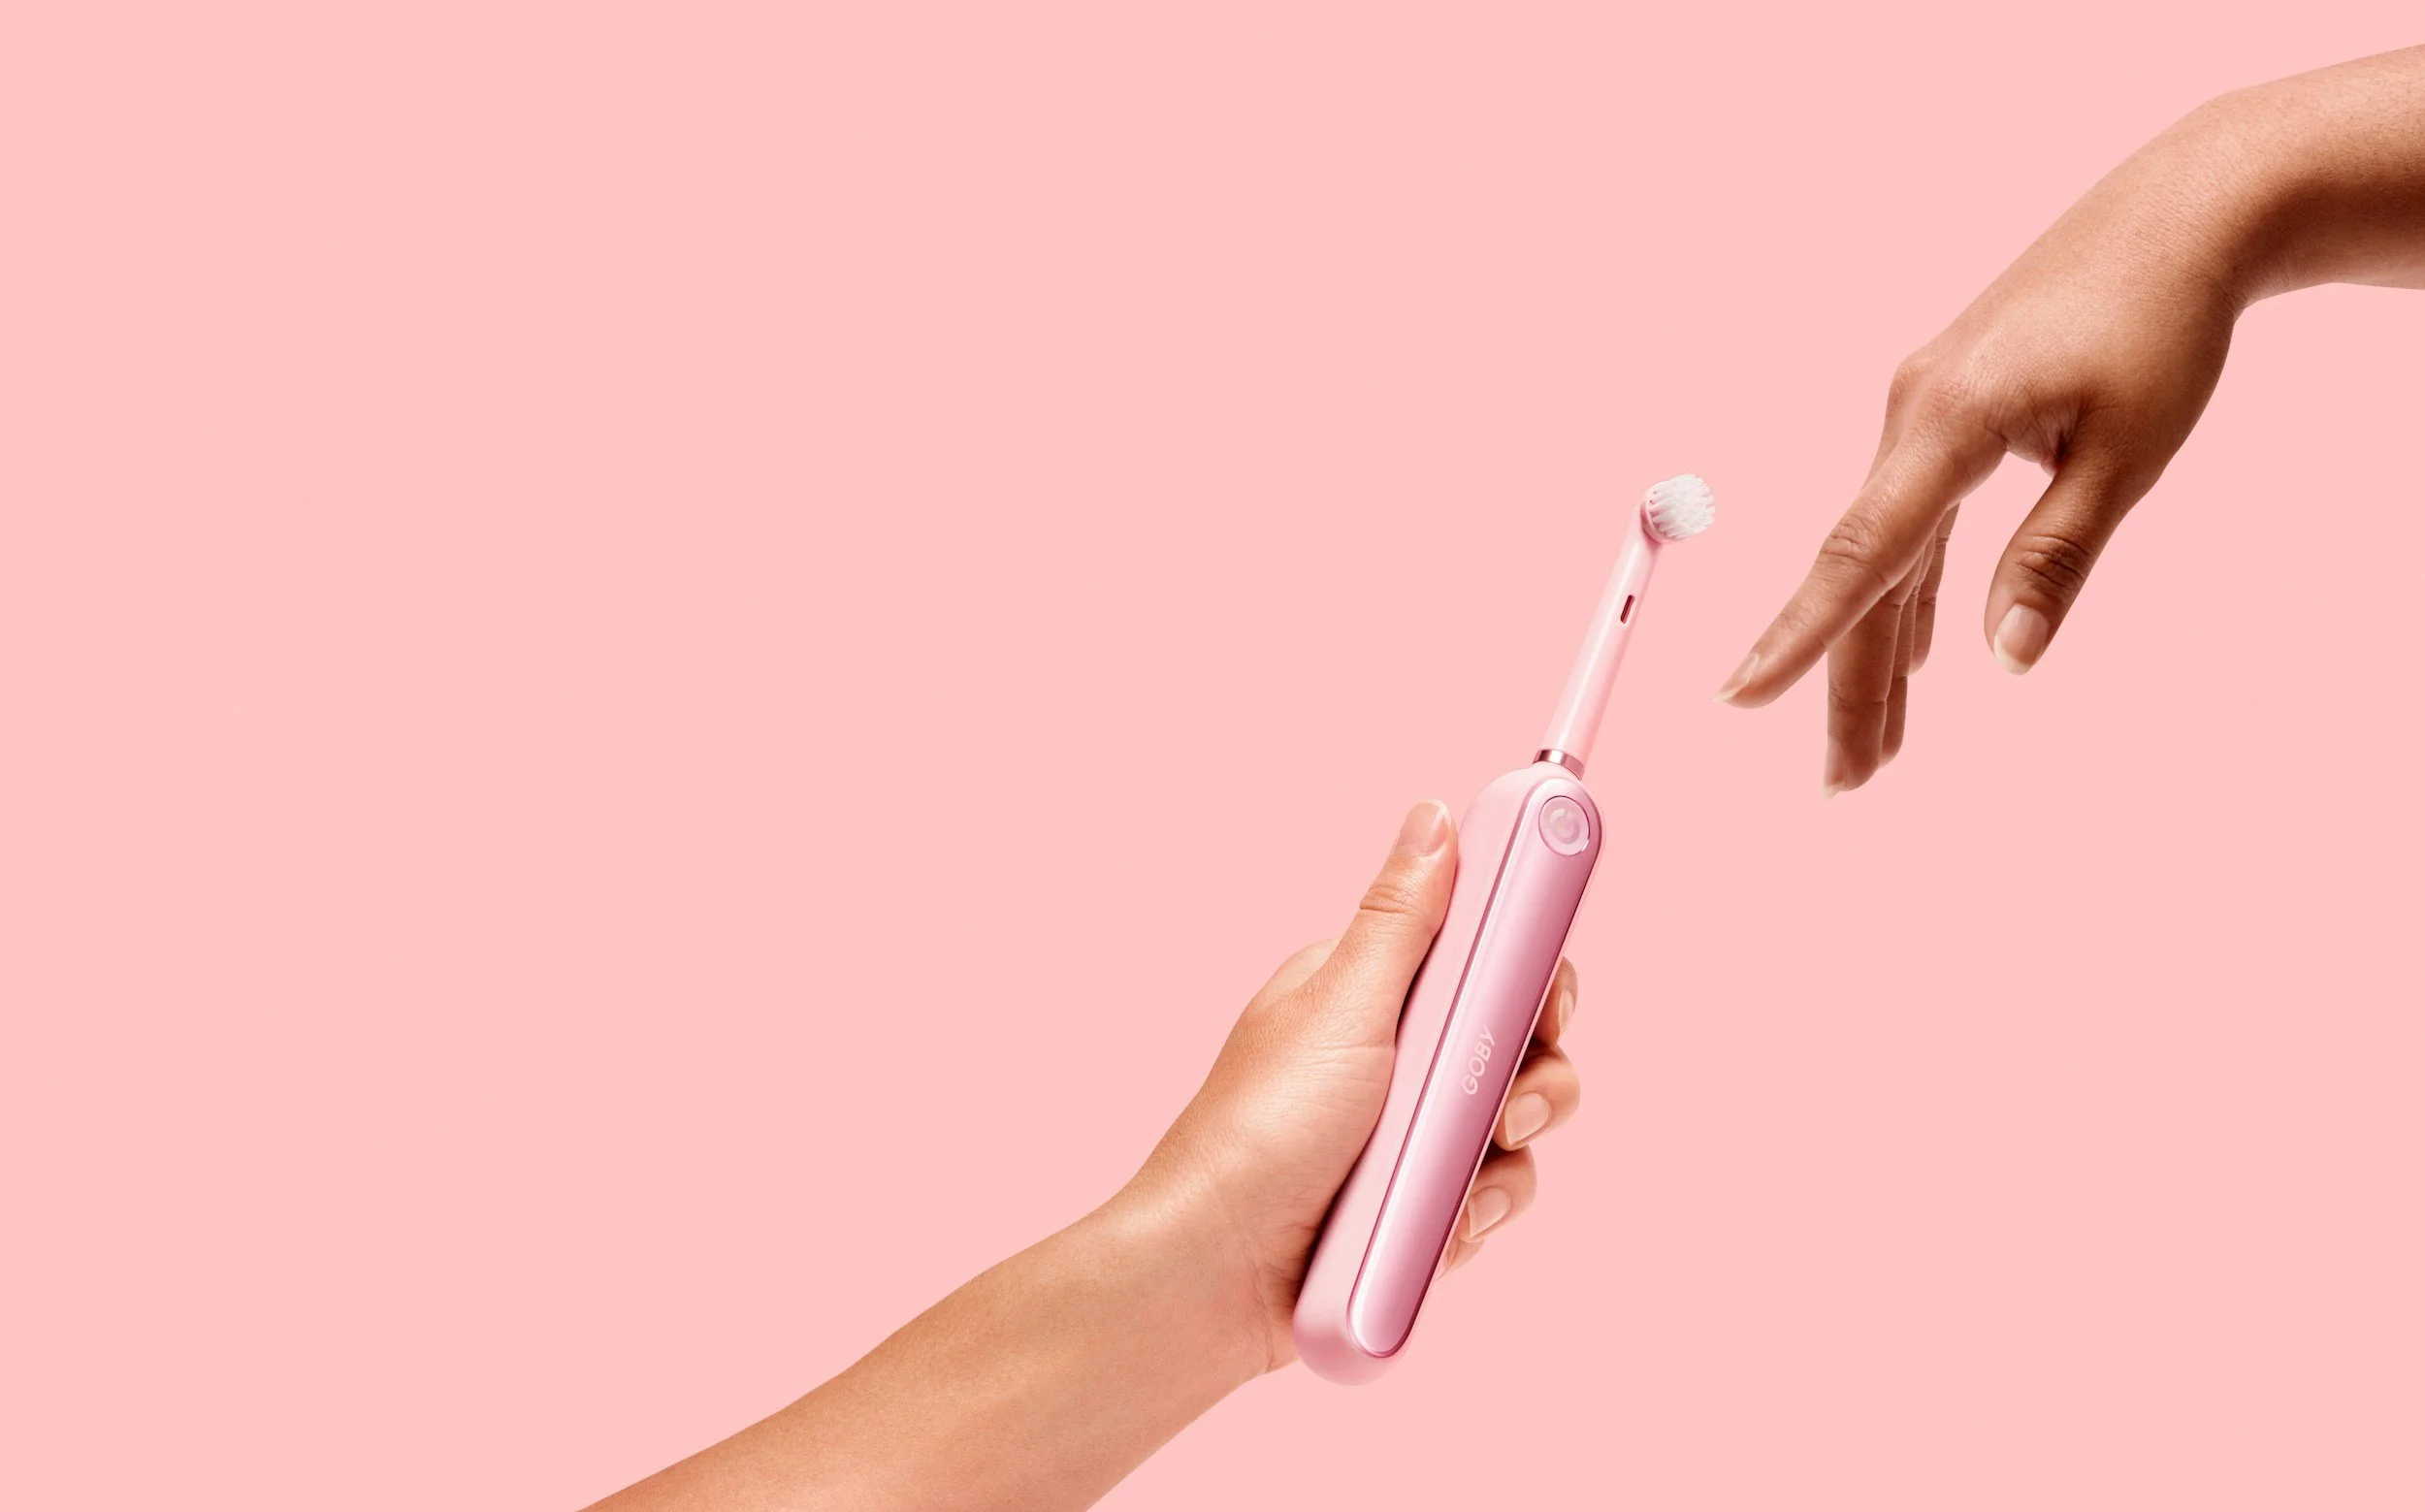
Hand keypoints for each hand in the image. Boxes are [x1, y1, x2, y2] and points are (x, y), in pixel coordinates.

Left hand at [1126, 799, 1583, 1370]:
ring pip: (1517, 1125)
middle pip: (1519, 1041)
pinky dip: (1477, 1213)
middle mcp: (1396, 1057)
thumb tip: (1433, 815)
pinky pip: (1491, 1197)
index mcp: (1374, 993)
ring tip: (1460, 1181)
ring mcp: (1407, 1135)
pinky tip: (1441, 1230)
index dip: (1532, 973)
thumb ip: (1402, 918)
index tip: (1549, 998)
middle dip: (1532, 1076)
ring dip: (1506, 1156)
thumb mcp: (1341, 1005)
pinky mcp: (1416, 1205)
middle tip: (1505, 1107)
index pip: (1485, 955)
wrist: (1217, 1275)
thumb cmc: (1261, 1131)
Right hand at [1711, 104, 2260, 792]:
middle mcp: (1914, 417)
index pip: (1860, 551)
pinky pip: (1914, 518)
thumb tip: (2005, 661)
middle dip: (1851, 684)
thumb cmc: (2161, 326)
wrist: (2179, 214)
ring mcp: (1924, 411)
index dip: (1799, 634)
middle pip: (1864, 573)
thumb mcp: (2126, 454)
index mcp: (1949, 424)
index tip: (1738, 697)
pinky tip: (1924, 652)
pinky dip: (1913, 588)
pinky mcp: (1949, 410)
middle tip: (1844, 786)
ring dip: (1883, 649)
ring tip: (1880, 748)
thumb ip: (2055, 558)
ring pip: (1887, 553)